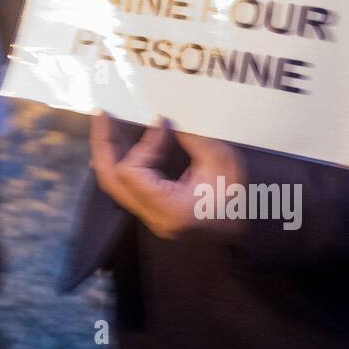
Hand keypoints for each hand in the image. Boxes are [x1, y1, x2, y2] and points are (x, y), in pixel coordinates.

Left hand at [90, 113, 244, 239]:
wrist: (245, 233)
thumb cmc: (239, 201)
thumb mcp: (223, 163)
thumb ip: (193, 140)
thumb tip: (165, 120)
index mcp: (170, 210)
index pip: (133, 173)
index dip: (143, 143)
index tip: (161, 122)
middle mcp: (154, 217)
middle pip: (112, 179)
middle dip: (104, 143)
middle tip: (104, 115)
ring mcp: (150, 216)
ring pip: (114, 183)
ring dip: (108, 150)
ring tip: (108, 123)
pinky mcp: (152, 209)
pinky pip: (126, 184)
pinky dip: (120, 160)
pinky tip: (117, 143)